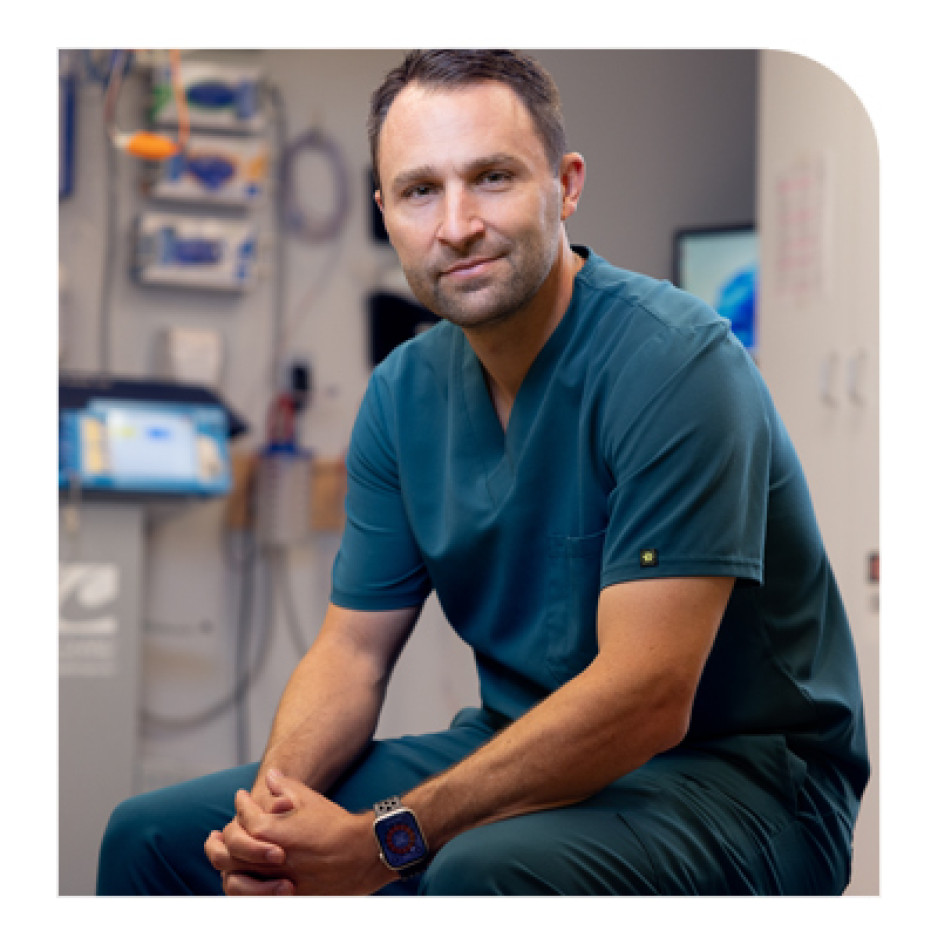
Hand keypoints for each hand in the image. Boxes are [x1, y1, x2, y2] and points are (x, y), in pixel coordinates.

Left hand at [206, 769, 394, 895]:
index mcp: (269, 830)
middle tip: (213, 835)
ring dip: (224, 867)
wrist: (361, 853)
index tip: (241, 797)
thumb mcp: (309, 798)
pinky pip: (251, 898)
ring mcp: (272, 881)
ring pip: (233, 879)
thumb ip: (284, 786)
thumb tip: (269, 776)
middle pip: (226, 851)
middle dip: (217, 841)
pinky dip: (242, 887)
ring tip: (222, 857)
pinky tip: (241, 877)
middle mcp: (265, 858)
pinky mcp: (283, 898)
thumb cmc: (336, 824)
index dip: (241, 803)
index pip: (242, 817)